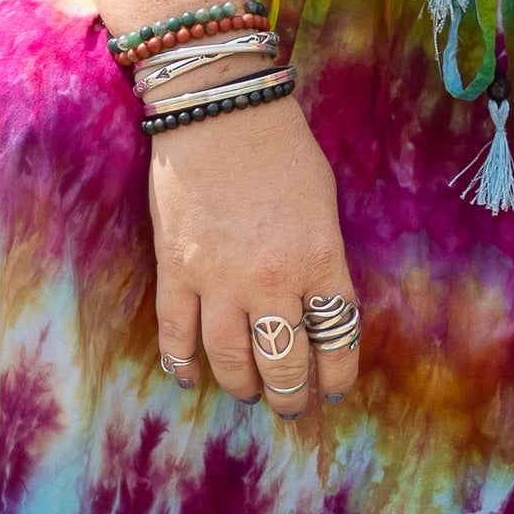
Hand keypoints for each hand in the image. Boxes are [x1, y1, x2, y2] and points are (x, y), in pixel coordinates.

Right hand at [148, 92, 358, 418]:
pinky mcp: (176, 271)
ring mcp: (218, 280)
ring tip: (251, 395)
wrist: (218, 109)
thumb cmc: (281, 146)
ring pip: (231, 359)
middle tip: (292, 405)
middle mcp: (272, 280)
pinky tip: (189, 378)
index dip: (337, 371)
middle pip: (285, 360)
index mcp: (319, 258)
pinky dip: (181, 362)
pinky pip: (176, 334)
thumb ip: (322, 255)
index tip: (335, 388)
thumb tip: (318, 302)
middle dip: (291, 392)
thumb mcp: (324, 200)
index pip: (337, 335)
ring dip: (243, 386)